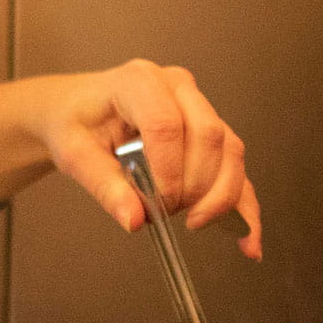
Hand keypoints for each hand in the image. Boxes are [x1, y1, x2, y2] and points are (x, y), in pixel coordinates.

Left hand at [0, 60, 262, 258]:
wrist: (78, 110)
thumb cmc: (74, 123)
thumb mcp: (74, 153)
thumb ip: (104, 185)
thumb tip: (133, 218)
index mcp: (139, 81)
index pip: (166, 124)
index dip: (168, 171)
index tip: (155, 203)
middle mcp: (177, 87)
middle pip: (209, 136)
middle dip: (193, 186)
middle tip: (164, 213)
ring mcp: (200, 107)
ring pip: (230, 151)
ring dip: (219, 196)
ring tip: (193, 222)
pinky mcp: (212, 132)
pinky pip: (237, 169)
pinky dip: (243, 206)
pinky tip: (248, 241)